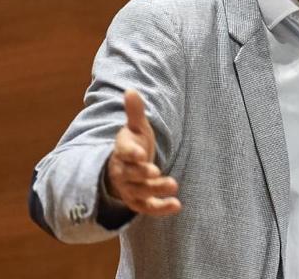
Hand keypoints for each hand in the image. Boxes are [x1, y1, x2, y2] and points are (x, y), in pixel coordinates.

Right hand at [105, 89, 181, 215]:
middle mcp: (122, 172)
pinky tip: (177, 205)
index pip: (123, 152)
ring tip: (173, 185)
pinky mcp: (138, 202)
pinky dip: (161, 208)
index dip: (131, 153)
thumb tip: (131, 90)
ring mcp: (129, 189)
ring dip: (155, 190)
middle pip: (130, 174)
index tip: (141, 153)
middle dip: (143, 174)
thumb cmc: (134, 145)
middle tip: (156, 171)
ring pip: (140, 192)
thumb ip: (134, 112)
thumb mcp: (136, 128)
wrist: (125, 169)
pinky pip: (147, 208)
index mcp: (121, 151)